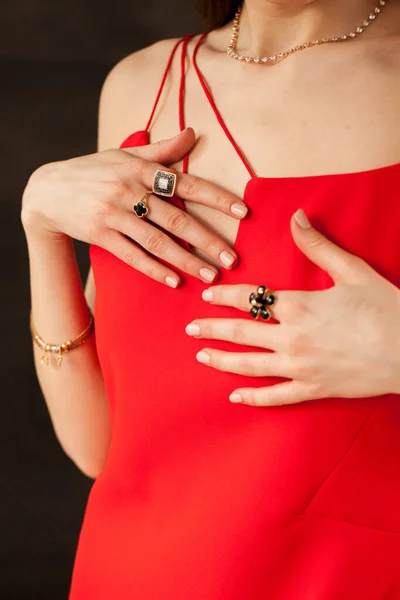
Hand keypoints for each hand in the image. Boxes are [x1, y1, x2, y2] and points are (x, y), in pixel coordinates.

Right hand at [20, 128, 247, 286]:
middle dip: (207, 239)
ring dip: (186, 260)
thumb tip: (193, 133)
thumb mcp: (125, 154)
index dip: (216, 198)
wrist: (48, 190)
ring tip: (210, 275)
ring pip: (157, 241)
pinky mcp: (100, 234)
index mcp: (141, 168)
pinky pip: (132, 255)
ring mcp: (113, 213)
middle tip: (232, 258)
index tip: (242, 213)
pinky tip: (174, 281)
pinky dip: (154, 269)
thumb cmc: (94, 170)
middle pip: (177, 217)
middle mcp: (129, 189)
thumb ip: (162, 149)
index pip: (187, 182)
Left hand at [185, 209, 399, 405]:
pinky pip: (276, 396)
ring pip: (249, 365)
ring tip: (201, 356)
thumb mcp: (352, 270)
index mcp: (298, 305)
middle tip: (189, 329)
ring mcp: (299, 366)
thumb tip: (296, 216)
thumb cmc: (385, 307)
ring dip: (221, 360)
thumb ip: (318, 245)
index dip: (224, 296)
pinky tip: (234, 397)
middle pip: (240, 332)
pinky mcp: (313, 388)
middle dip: (211, 329)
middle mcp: (291, 337)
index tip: (207, 296)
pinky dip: (253, 398)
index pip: (249, 298)